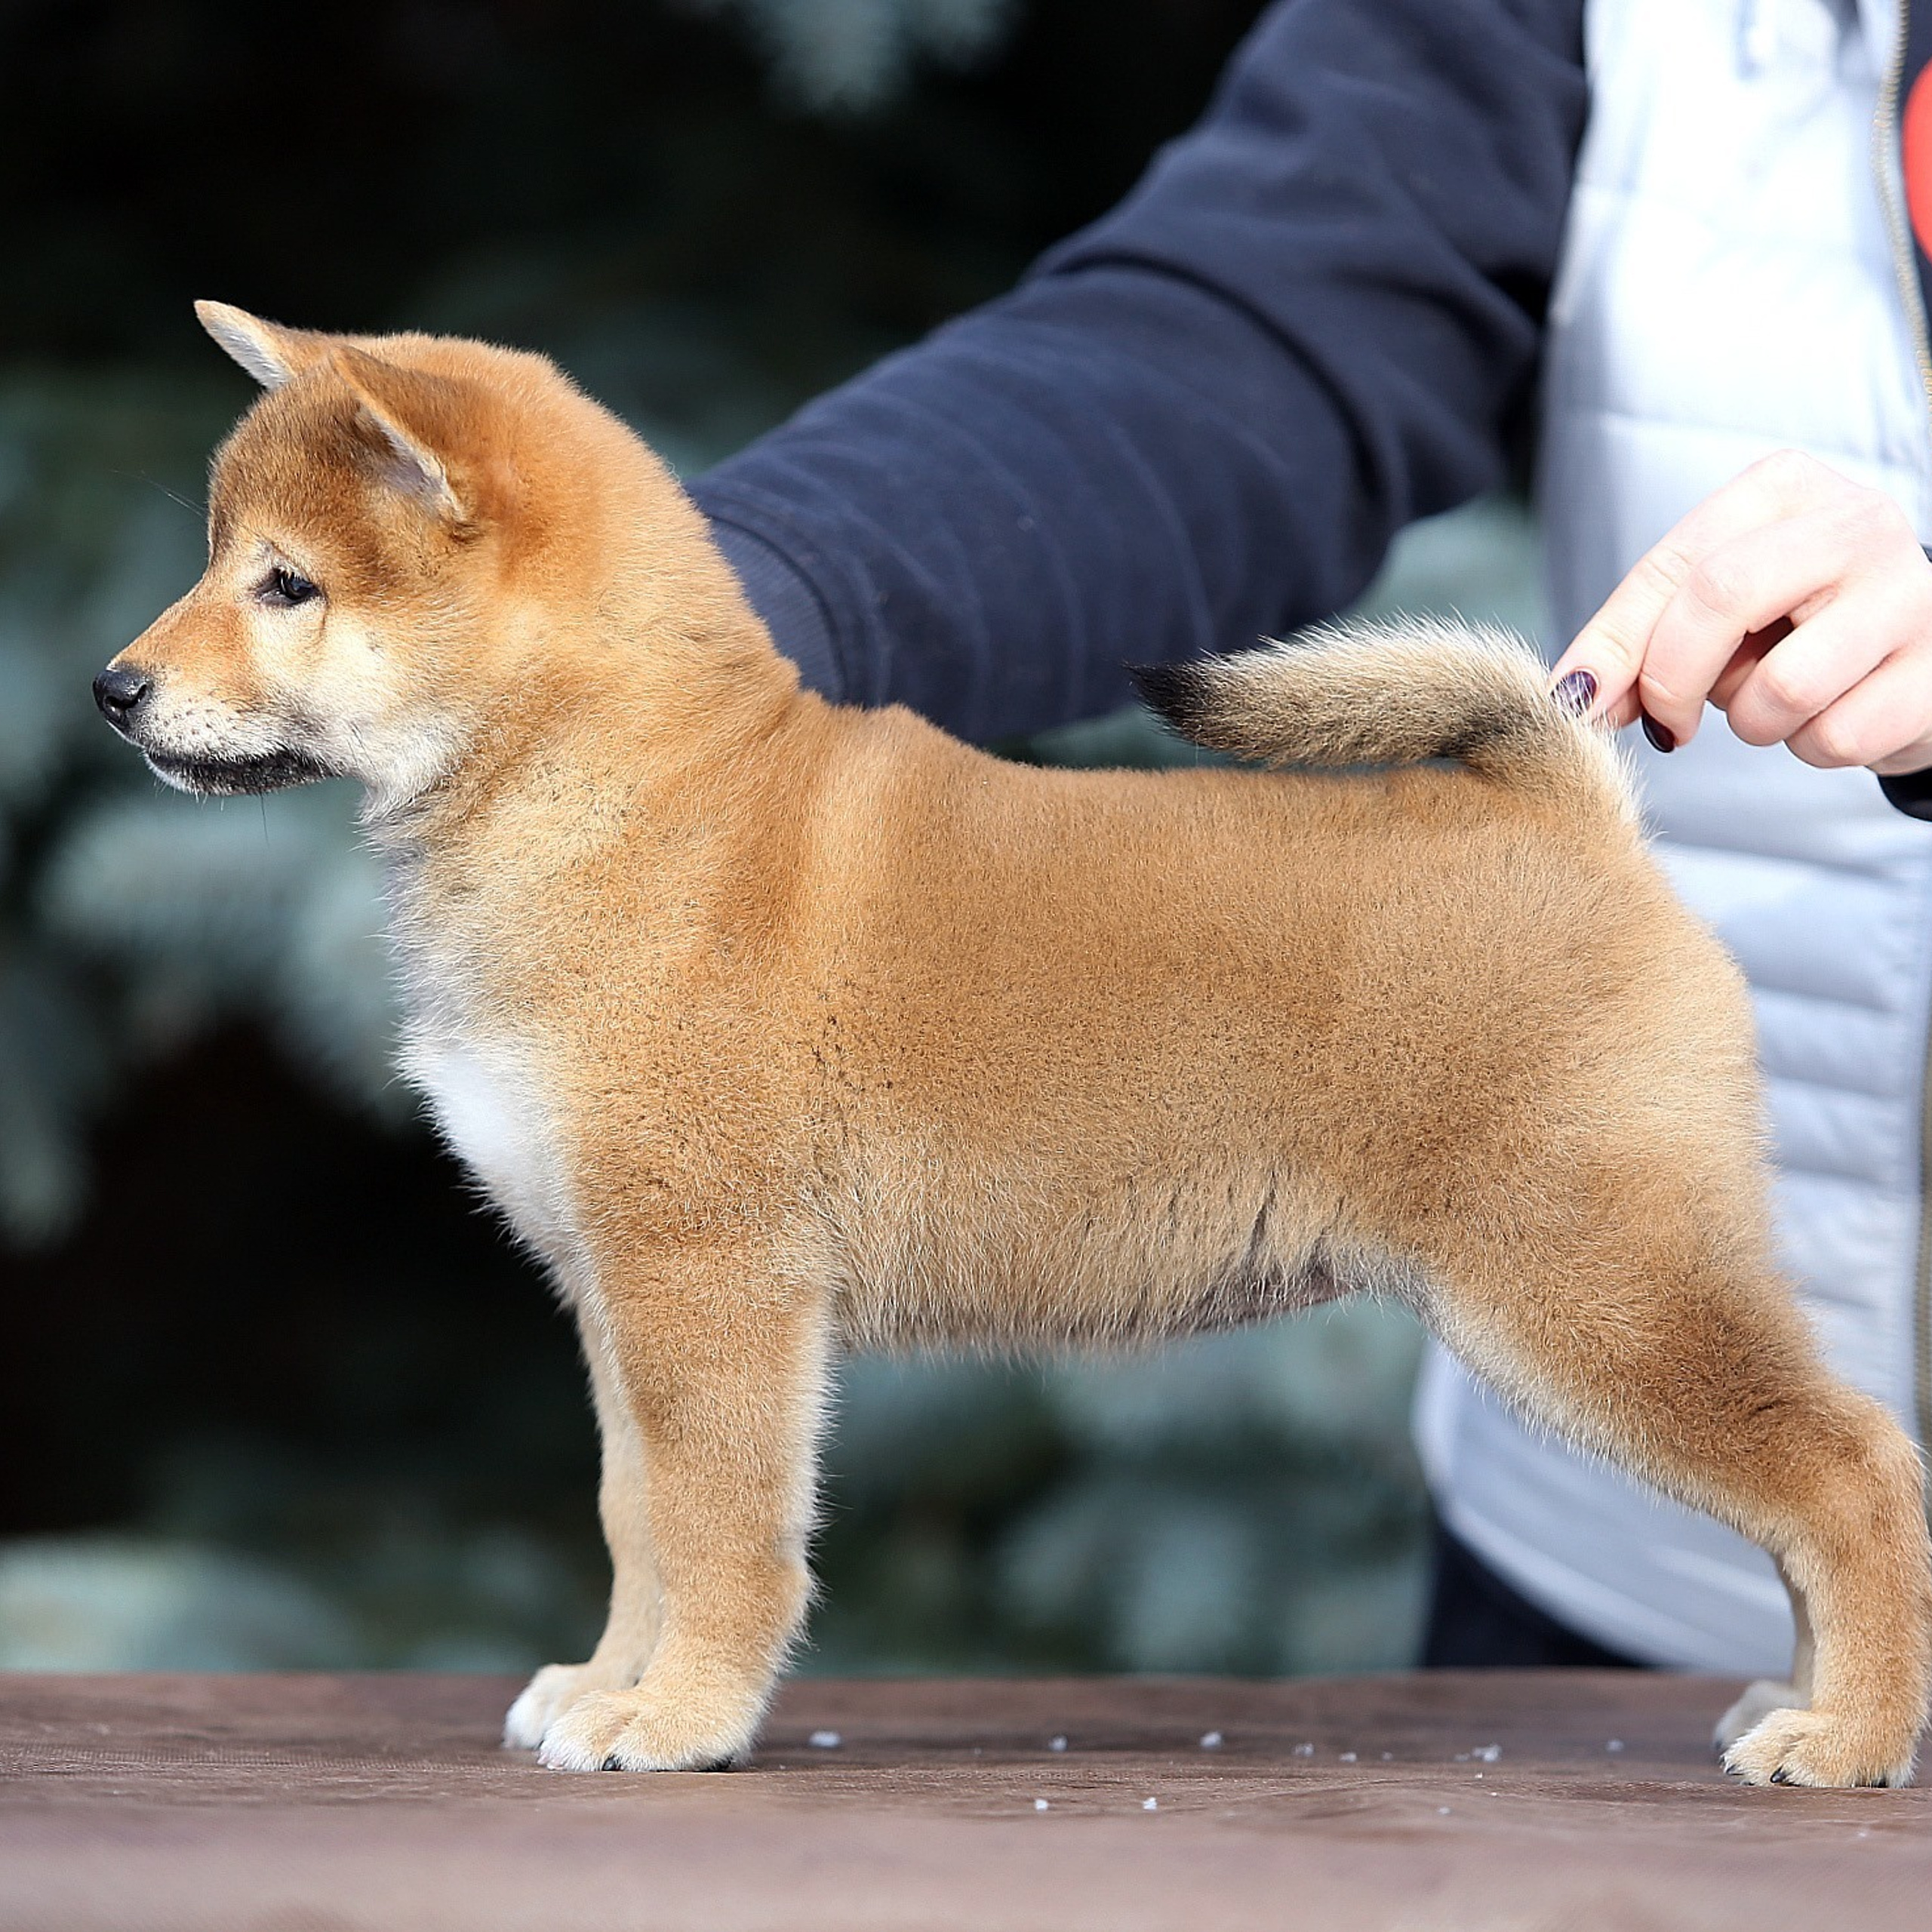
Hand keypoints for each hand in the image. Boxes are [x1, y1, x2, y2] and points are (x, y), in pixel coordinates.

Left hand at [1548, 450, 1931, 774]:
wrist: (1919, 651)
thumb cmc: (1799, 624)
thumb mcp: (1717, 611)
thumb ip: (1641, 642)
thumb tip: (1575, 698)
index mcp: (1784, 490)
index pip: (1675, 564)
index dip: (1613, 642)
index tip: (1577, 700)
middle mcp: (1854, 523)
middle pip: (1720, 598)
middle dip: (1672, 680)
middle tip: (1669, 722)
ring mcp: (1908, 593)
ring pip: (1782, 685)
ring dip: (1753, 722)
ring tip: (1778, 698)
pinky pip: (1833, 736)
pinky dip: (1811, 746)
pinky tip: (1834, 712)